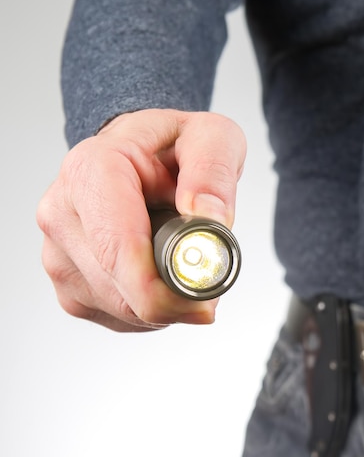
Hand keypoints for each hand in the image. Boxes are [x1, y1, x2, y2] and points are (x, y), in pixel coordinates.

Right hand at [37, 109, 246, 331]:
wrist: (140, 157)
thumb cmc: (173, 146)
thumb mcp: (212, 138)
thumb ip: (214, 173)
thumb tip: (210, 220)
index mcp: (91, 171)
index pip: (117, 250)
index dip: (163, 289)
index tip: (205, 302)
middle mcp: (62, 213)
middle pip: (122, 291)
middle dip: (177, 299)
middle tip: (212, 283)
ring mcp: (58, 253)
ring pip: (123, 310)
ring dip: (166, 305)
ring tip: (183, 266)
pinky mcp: (68, 283)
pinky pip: (118, 318)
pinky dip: (151, 311)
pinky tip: (160, 276)